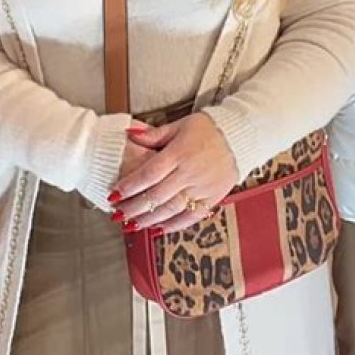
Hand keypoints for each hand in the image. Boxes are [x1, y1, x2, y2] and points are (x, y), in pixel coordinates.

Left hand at [109, 114, 237, 234]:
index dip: (130, 186)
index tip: (114, 193)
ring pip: (171, 209)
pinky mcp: (212, 198)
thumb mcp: (180, 125)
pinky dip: (174, 225)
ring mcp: (202, 187)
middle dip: (134, 207)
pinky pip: (191, 217)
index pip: (149, 173)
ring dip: (149, 219)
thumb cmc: (208, 128)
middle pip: (156, 195)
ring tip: (131, 225)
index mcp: (179, 152)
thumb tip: (129, 134)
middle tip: (117, 214)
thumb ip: (153, 134)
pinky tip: (158, 229)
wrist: (240, 136)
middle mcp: (190, 172)